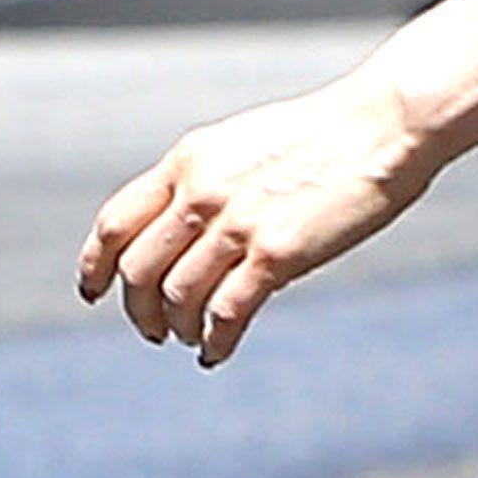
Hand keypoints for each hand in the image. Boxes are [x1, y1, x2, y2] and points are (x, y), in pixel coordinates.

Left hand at [77, 72, 429, 362]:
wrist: (383, 125)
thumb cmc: (325, 135)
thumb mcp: (244, 144)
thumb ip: (207, 182)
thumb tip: (186, 230)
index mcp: (188, 160)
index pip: (116, 222)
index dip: (95, 265)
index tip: (94, 292)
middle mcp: (202, 192)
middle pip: (138, 270)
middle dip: (138, 310)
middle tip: (153, 330)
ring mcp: (238, 223)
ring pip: (178, 297)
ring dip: (179, 328)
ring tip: (192, 339)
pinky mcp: (277, 254)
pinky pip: (227, 314)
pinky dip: (215, 341)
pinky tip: (218, 352)